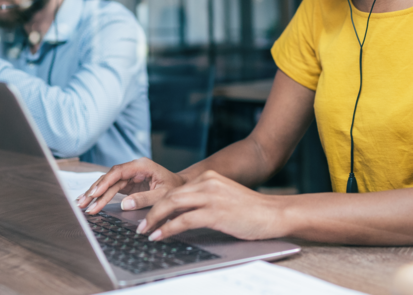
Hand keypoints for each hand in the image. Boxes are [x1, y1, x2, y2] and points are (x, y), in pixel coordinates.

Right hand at [76, 158, 185, 214]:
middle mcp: (133, 168)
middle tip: (83, 203)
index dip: (105, 182)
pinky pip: (111, 189)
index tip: (95, 193)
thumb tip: (124, 204)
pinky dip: (101, 196)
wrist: (182, 187)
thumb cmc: (175, 188)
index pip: (118, 172)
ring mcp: (129, 176)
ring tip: (82, 204)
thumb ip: (145, 199)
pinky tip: (91, 201)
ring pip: (108, 184)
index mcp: (142, 166)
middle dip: (95, 190)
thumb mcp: (163, 195)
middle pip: (109, 178)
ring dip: (95, 194)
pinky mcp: (128, 184)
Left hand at [135, 170, 287, 241]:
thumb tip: (179, 214)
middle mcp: (207, 183)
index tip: (145, 212)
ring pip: (172, 205)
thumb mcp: (223, 198)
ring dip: (154, 219)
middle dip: (149, 210)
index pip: (174, 189)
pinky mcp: (216, 213)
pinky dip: (168, 228)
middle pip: (169, 195)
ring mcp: (211, 197)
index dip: (156, 202)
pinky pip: (184, 220)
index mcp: (208, 177)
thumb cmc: (250, 210)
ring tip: (144, 230)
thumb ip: (203, 200)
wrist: (274, 213)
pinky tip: (160, 235)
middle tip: (137, 223)